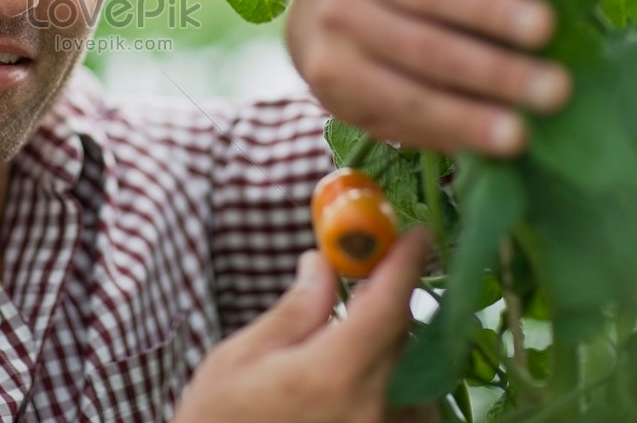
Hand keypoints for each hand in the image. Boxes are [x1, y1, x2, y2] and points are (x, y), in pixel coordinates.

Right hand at [172, 229, 433, 422]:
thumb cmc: (218, 418)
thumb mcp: (241, 357)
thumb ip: (295, 310)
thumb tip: (324, 264)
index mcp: (333, 374)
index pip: (388, 306)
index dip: (406, 264)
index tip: (418, 233)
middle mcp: (370, 407)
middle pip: (401, 337)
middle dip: (391, 298)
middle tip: (367, 273)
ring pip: (412, 375)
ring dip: (392, 344)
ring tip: (353, 334)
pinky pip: (409, 411)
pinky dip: (396, 386)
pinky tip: (363, 379)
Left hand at [285, 0, 570, 155]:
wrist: (313, 4)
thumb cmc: (364, 68)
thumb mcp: (376, 106)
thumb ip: (426, 122)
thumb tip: (496, 138)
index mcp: (339, 77)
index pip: (407, 101)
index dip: (462, 119)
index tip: (518, 136)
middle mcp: (340, 23)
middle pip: (423, 48)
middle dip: (492, 71)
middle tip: (554, 87)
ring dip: (487, 9)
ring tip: (545, 26)